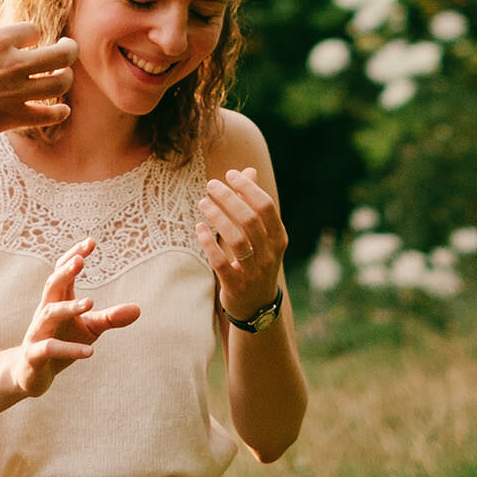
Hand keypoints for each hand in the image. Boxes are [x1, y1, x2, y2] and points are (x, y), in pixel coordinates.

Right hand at [0, 21, 77, 138]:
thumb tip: (3, 48)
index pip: (35, 30)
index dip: (34, 35)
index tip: (30, 42)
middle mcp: (14, 63)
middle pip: (62, 53)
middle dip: (69, 50)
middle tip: (68, 49)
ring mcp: (17, 91)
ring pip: (62, 82)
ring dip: (66, 78)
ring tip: (62, 77)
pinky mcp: (14, 117)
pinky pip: (51, 115)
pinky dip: (60, 112)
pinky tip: (61, 109)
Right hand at [4, 239, 140, 398]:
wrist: (31, 374)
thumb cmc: (63, 341)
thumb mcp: (90, 328)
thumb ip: (111, 318)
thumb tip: (139, 309)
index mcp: (57, 300)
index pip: (62, 273)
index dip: (73, 256)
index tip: (91, 241)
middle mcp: (44, 312)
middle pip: (51, 286)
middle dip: (65, 272)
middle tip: (80, 260)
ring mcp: (37, 332)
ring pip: (49, 314)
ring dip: (69, 307)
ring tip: (91, 302)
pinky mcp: (34, 355)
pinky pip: (50, 348)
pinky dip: (69, 349)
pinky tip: (90, 351)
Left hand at [198, 167, 286, 323]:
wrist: (257, 305)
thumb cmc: (257, 260)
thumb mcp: (262, 235)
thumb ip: (254, 203)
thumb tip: (248, 171)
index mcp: (278, 238)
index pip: (266, 207)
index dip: (248, 188)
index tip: (230, 174)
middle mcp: (269, 254)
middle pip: (250, 219)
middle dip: (229, 198)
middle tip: (211, 185)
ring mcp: (253, 271)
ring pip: (236, 239)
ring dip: (217, 217)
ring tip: (202, 202)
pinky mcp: (235, 285)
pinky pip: (220, 262)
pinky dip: (208, 243)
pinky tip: (199, 228)